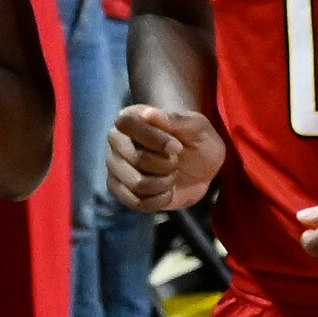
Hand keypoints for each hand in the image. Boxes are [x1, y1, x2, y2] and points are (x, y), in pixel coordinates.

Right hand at [107, 99, 224, 210]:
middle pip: (135, 158)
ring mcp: (115, 167)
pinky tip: (166, 192)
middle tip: (176, 162)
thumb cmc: (197, 141)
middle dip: (165, 165)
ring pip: (136, 183)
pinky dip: (158, 200)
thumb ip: (176, 119)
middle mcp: (116, 141)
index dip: (153, 139)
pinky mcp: (120, 190)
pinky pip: (135, 202)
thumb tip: (147, 113)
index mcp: (130, 118)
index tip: (177, 147)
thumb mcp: (197, 127)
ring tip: (171, 176)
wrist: (202, 170)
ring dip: (163, 183)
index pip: (126, 124)